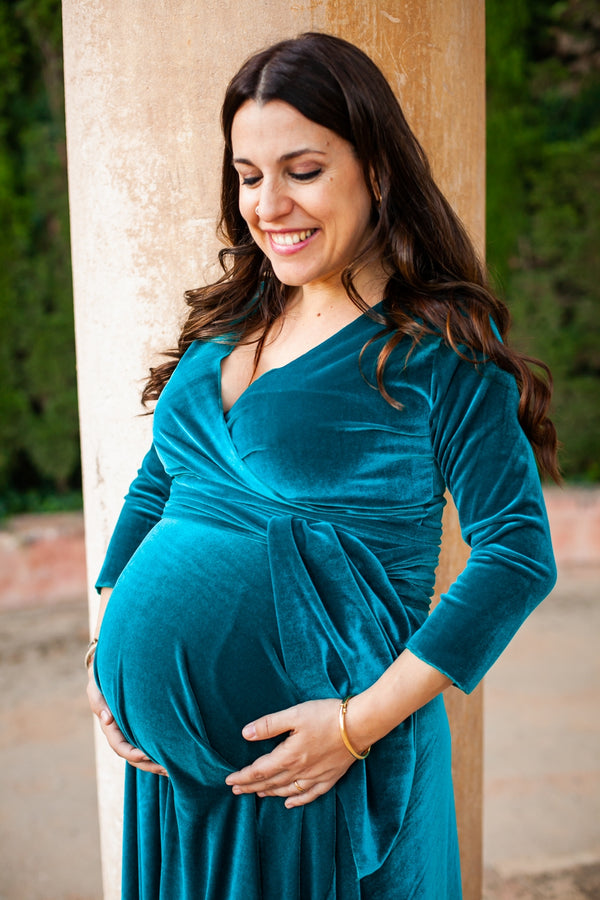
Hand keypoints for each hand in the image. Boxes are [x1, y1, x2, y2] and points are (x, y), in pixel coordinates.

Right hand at [86, 667, 167, 776]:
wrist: (110, 670)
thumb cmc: (102, 678)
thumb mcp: (96, 688)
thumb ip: (99, 702)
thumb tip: (107, 719)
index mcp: (110, 727)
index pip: (120, 747)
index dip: (133, 754)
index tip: (148, 755)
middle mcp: (121, 734)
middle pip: (134, 757)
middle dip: (150, 765)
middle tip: (169, 769)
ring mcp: (131, 732)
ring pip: (143, 754)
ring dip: (157, 762)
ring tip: (176, 768)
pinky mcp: (142, 727)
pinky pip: (150, 743)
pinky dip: (160, 751)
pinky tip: (176, 755)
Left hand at [225, 698, 358, 807]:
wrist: (360, 724)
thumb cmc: (326, 716)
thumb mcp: (295, 714)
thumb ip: (269, 725)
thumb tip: (245, 733)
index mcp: (289, 755)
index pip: (259, 771)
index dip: (243, 777)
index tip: (229, 780)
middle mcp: (300, 770)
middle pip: (270, 783)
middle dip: (251, 787)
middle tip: (236, 790)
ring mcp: (316, 776)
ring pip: (287, 790)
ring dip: (270, 793)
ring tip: (257, 793)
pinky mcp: (330, 777)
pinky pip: (310, 794)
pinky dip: (297, 800)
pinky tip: (289, 803)